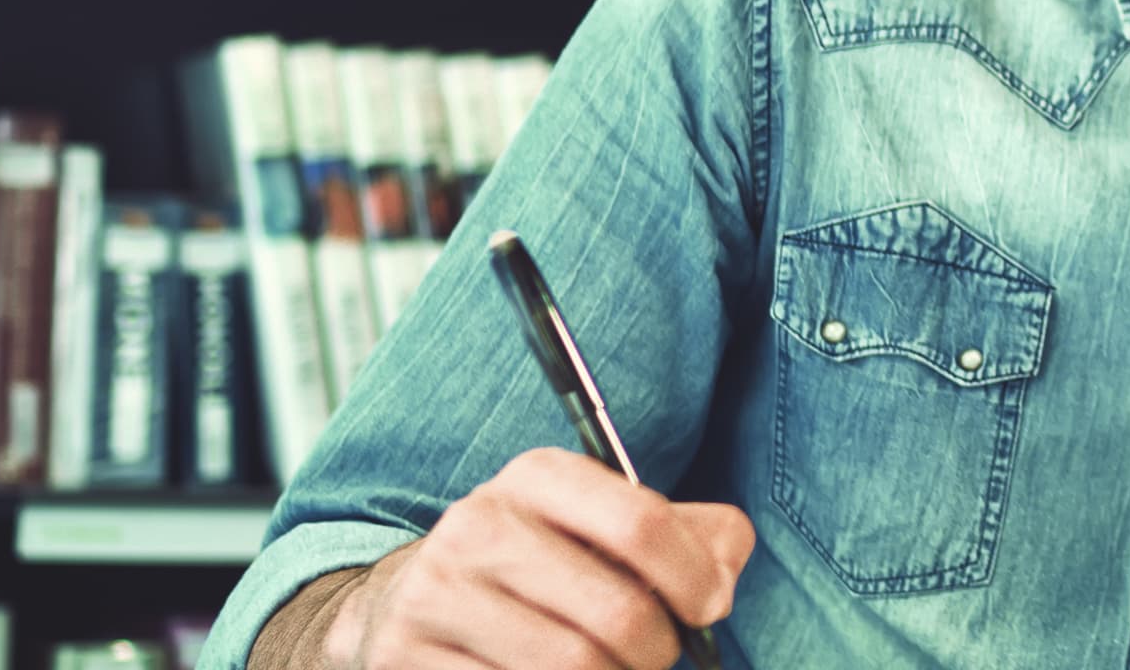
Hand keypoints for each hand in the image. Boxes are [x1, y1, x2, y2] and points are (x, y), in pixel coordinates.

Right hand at [323, 448, 749, 669]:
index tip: (710, 609)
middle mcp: (479, 526)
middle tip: (656, 656)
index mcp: (538, 478)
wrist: (412, 602)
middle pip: (616, 614)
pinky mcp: (407, 657)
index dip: (694, 578)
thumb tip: (721, 579)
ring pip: (572, 668)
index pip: (640, 524)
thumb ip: (691, 535)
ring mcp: (436, 596)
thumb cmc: (543, 566)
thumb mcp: (607, 526)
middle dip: (658, 651)